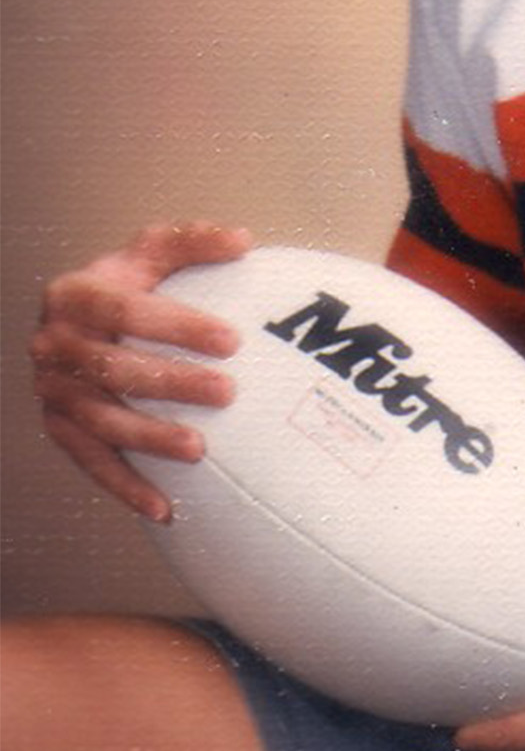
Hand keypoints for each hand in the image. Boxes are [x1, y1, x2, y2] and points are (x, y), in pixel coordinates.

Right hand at [30, 222, 250, 521]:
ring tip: (200, 449)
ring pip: (100, 421)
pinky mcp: (60, 427)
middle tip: (228, 392)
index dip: (176, 326)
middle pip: (113, 369)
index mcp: (74, 295)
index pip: (123, 311)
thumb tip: (244, 241)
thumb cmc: (131, 282)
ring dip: (149, 439)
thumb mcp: (153, 250)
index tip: (231, 341)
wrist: (82, 317)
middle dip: (171, 383)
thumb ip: (193, 241)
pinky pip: (91, 463)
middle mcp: (54, 344)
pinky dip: (125, 487)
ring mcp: (53, 390)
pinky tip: (165, 510)